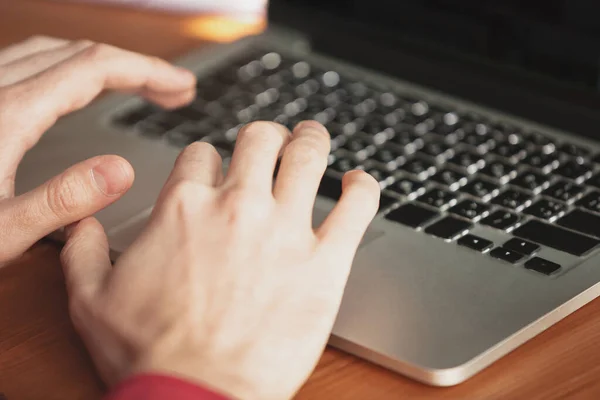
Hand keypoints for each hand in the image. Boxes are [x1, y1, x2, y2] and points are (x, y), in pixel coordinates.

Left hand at [0, 36, 195, 264]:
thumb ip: (60, 202)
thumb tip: (121, 170)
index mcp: (8, 115)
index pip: (95, 68)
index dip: (148, 71)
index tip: (182, 88)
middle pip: (79, 52)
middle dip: (135, 66)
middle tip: (174, 91)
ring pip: (52, 54)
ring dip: (102, 62)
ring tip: (136, 84)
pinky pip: (26, 64)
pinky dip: (67, 67)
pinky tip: (72, 88)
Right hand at [61, 121, 379, 398]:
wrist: (197, 396)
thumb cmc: (149, 354)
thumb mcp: (91, 300)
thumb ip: (82, 250)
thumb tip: (80, 221)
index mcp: (184, 208)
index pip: (201, 155)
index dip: (208, 160)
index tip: (215, 174)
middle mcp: (237, 207)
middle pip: (259, 140)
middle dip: (264, 136)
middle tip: (272, 140)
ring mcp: (285, 230)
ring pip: (307, 156)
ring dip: (311, 140)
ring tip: (313, 138)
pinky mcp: (325, 262)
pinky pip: (356, 206)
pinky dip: (363, 186)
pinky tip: (359, 182)